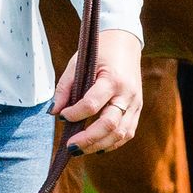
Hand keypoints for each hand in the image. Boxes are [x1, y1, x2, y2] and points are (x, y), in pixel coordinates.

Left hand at [53, 29, 143, 153]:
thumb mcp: (78, 63)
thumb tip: (55, 112)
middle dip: (88, 139)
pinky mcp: (138, 109)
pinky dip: (112, 143)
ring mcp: (135, 103)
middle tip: (69, 147)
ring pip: (120, 133)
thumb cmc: (99, 51)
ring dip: (99, 145)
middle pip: (109, 124)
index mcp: (112, 79)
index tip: (62, 116)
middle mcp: (127, 93)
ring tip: (79, 150)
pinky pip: (127, 132)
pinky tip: (96, 147)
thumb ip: (65, 87)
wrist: (125, 42)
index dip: (75, 113)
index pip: (92, 103)